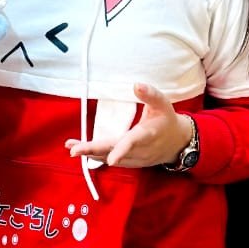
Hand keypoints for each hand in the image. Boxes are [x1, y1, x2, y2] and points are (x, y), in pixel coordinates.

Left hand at [65, 83, 192, 168]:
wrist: (177, 143)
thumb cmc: (167, 120)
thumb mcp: (163, 104)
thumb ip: (150, 94)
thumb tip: (136, 85)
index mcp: (147, 134)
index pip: (133, 142)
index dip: (121, 150)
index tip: (111, 158)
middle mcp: (140, 150)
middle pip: (113, 152)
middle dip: (93, 150)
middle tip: (73, 150)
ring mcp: (134, 159)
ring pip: (109, 158)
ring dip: (90, 153)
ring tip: (71, 147)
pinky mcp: (130, 163)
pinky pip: (110, 161)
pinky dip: (95, 156)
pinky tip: (82, 151)